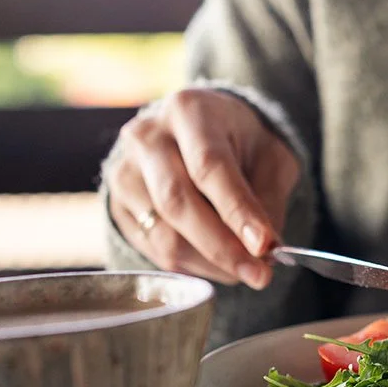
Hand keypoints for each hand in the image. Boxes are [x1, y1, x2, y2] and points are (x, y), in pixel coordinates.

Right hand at [105, 88, 300, 288]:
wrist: (200, 132)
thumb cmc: (241, 143)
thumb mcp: (270, 156)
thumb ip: (268, 198)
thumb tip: (265, 250)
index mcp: (189, 111)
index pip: (210, 167)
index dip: (238, 211)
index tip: (265, 247)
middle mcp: (147, 136)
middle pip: (179, 203)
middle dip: (224, 248)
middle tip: (260, 276)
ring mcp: (124, 171)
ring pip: (164, 234)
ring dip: (211, 263)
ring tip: (246, 270)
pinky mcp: (117, 204)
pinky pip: (153, 249)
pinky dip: (192, 266)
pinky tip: (219, 263)